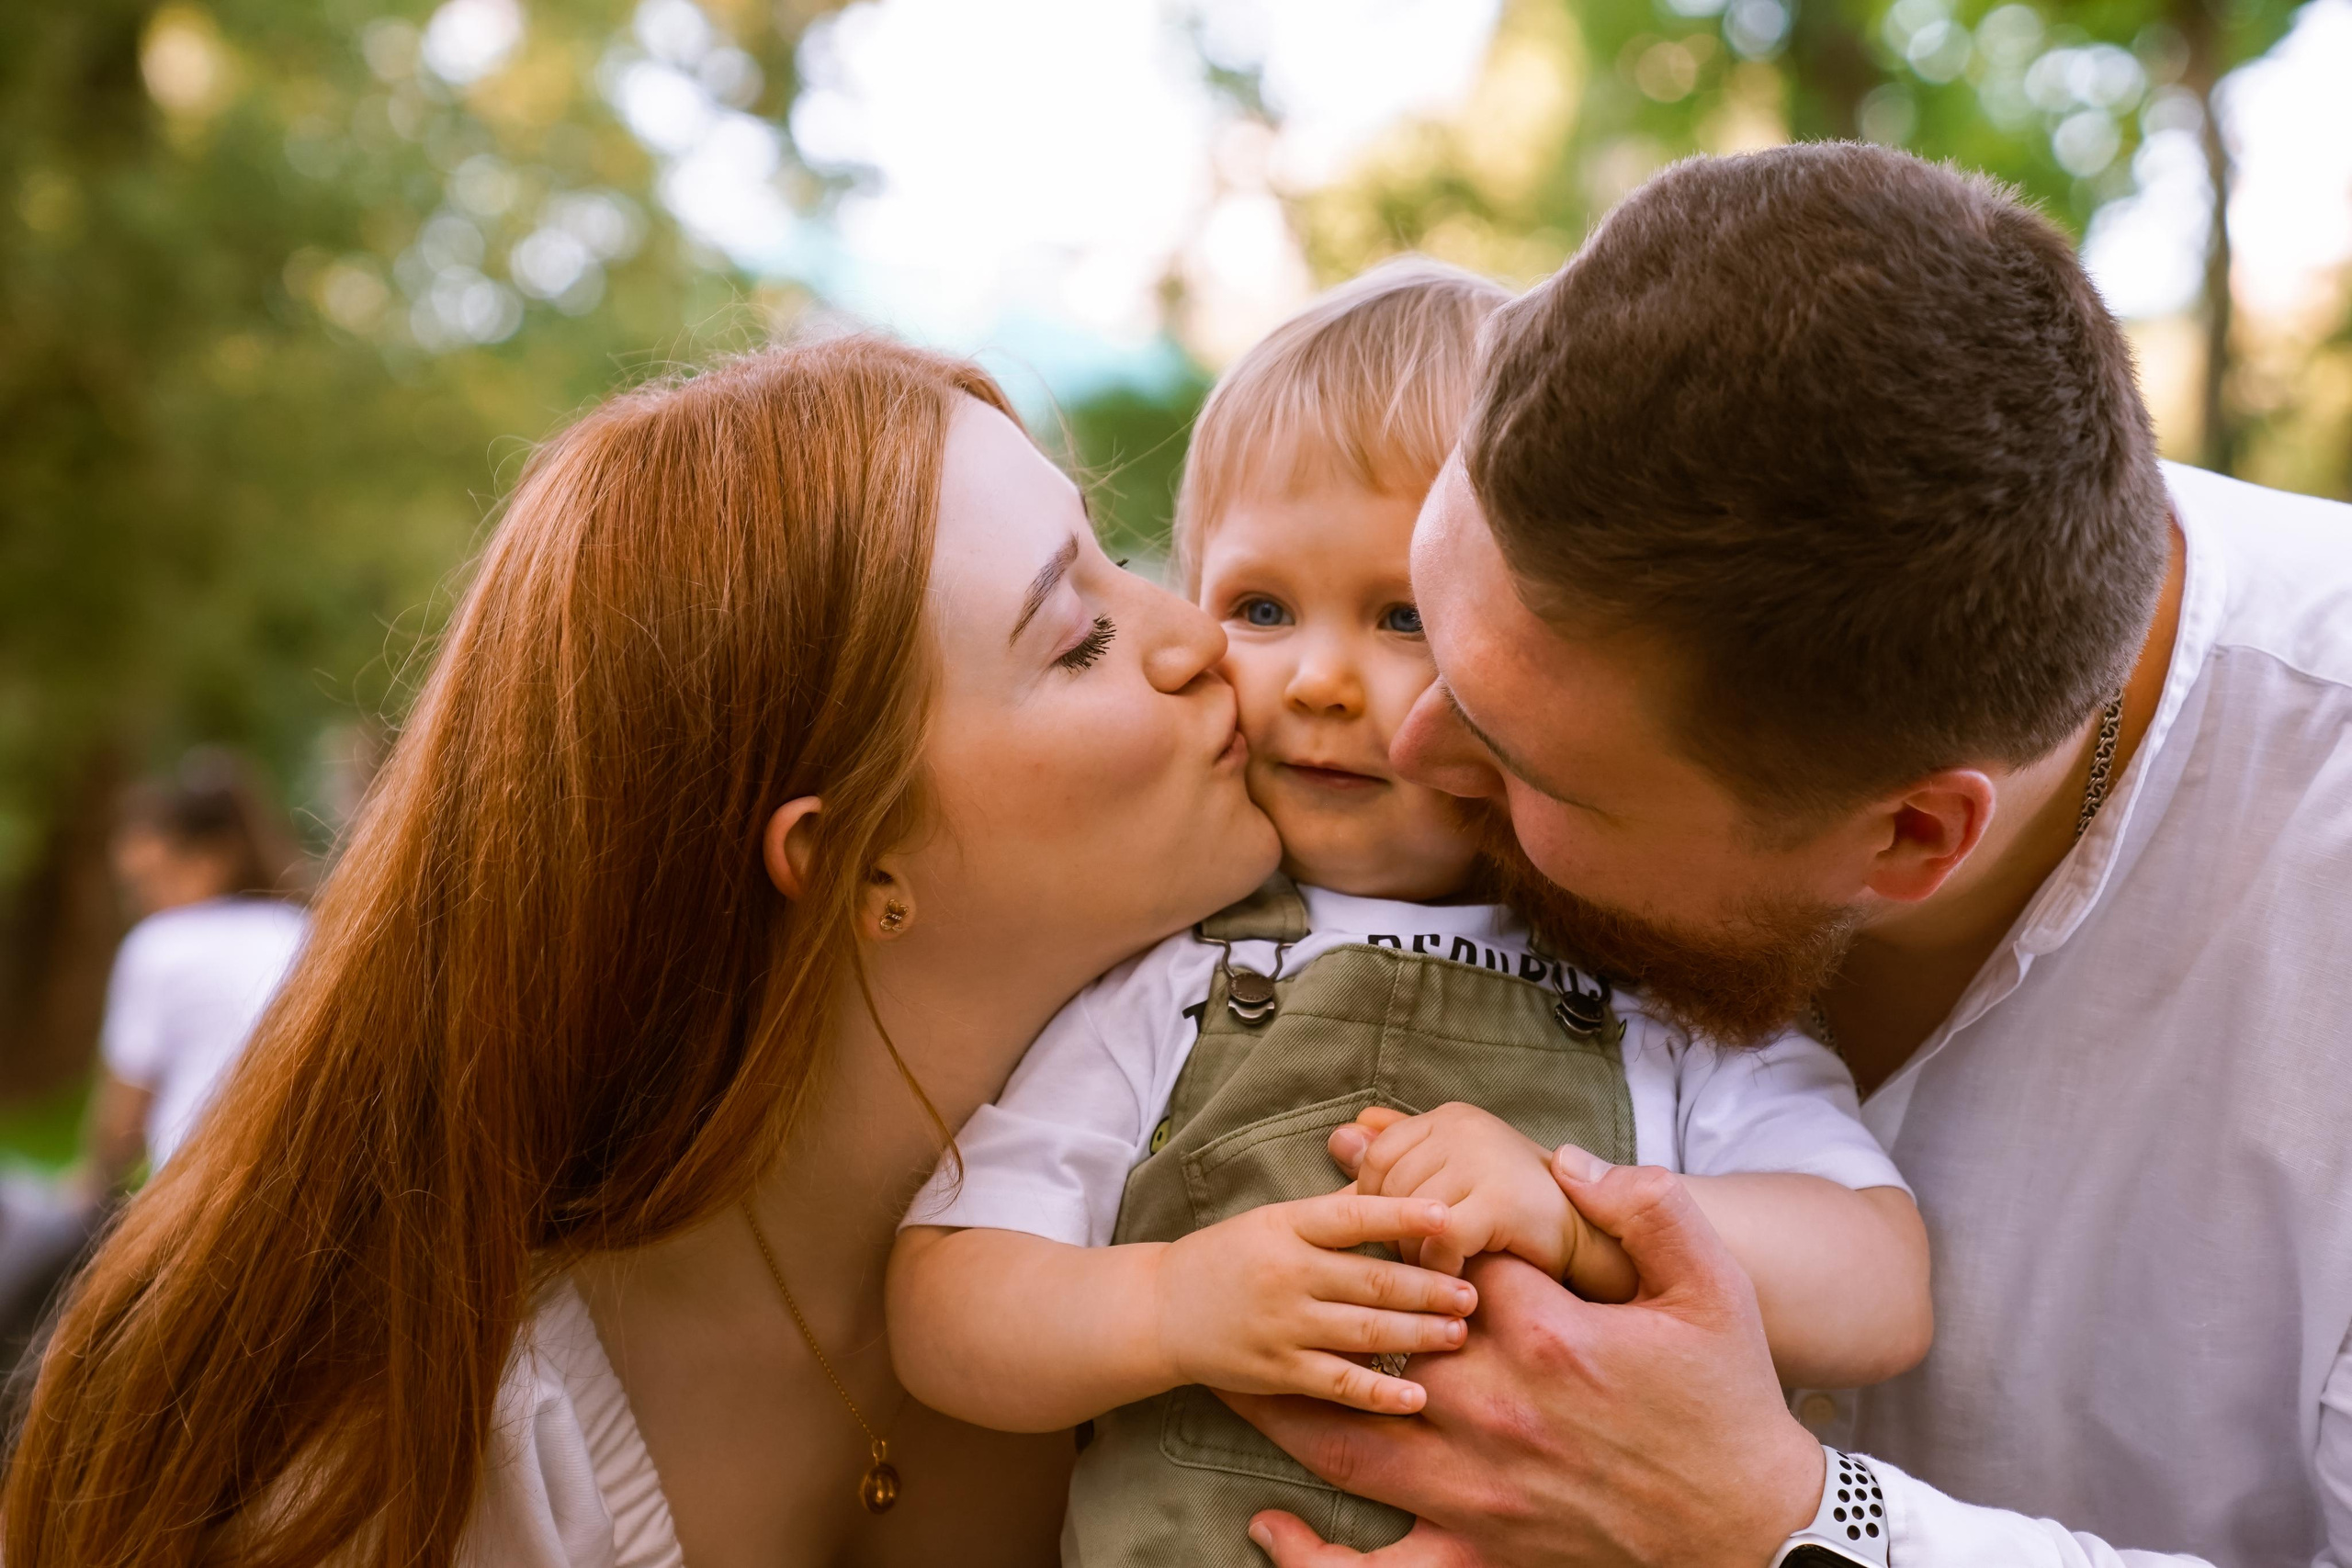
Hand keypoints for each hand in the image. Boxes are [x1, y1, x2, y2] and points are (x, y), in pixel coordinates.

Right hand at [1154, 1189, 1478, 1414]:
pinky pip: (1338, 1384)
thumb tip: (1392, 1183)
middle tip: (1472, 1291)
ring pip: (1363, 1332)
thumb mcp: (1272, 1220)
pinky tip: (1416, 1395)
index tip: (1448, 1215)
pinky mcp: (1277, 1370)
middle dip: (1428, 1287)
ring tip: (1458, 1332)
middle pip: (1369, 1280)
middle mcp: (1286, 1274)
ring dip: (1417, 1334)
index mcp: (1286, 1227)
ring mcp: (1282, 1325)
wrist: (1160, 1310)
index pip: (1351, 1217)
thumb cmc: (1227, 1256)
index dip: (1401, 1214)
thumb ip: (1331, 1211)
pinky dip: (1379, 1393)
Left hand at [1224, 1157, 1824, 1567]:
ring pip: (1350, 1442)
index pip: (1446, 1261)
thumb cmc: (1733, 1402)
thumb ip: (1644, 1207)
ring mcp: (1479, 1488)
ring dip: (1284, 1408)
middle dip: (1316, 1313)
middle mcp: (1495, 1410)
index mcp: (1543, 1336)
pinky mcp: (1482, 1549)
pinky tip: (1268, 1531)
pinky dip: (1316, 1559)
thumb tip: (1570, 1161)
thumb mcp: (1713, 1285)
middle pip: (1371, 1346)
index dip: (1410, 1229)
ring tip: (1232, 1379)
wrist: (1755, 1525)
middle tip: (1260, 1284)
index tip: (1384, 1211)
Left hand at [1331, 1107, 1634, 1299]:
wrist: (1594, 1244)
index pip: (1378, 1154)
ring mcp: (1485, 1159)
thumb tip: (1339, 1137)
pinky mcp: (1501, 1200)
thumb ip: (1400, 1156)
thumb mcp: (1455, 1178)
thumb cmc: (1518, 1218)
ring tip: (1441, 1272)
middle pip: (1388, 1184)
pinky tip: (1457, 1280)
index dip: (1375, 1201)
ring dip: (1416, 1255)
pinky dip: (1439, 1268)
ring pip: (1409, 1214)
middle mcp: (1466, 1128)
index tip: (1396, 1234)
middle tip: (1420, 1261)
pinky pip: (1439, 1239)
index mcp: (1451, 1118)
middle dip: (1393, 1231)